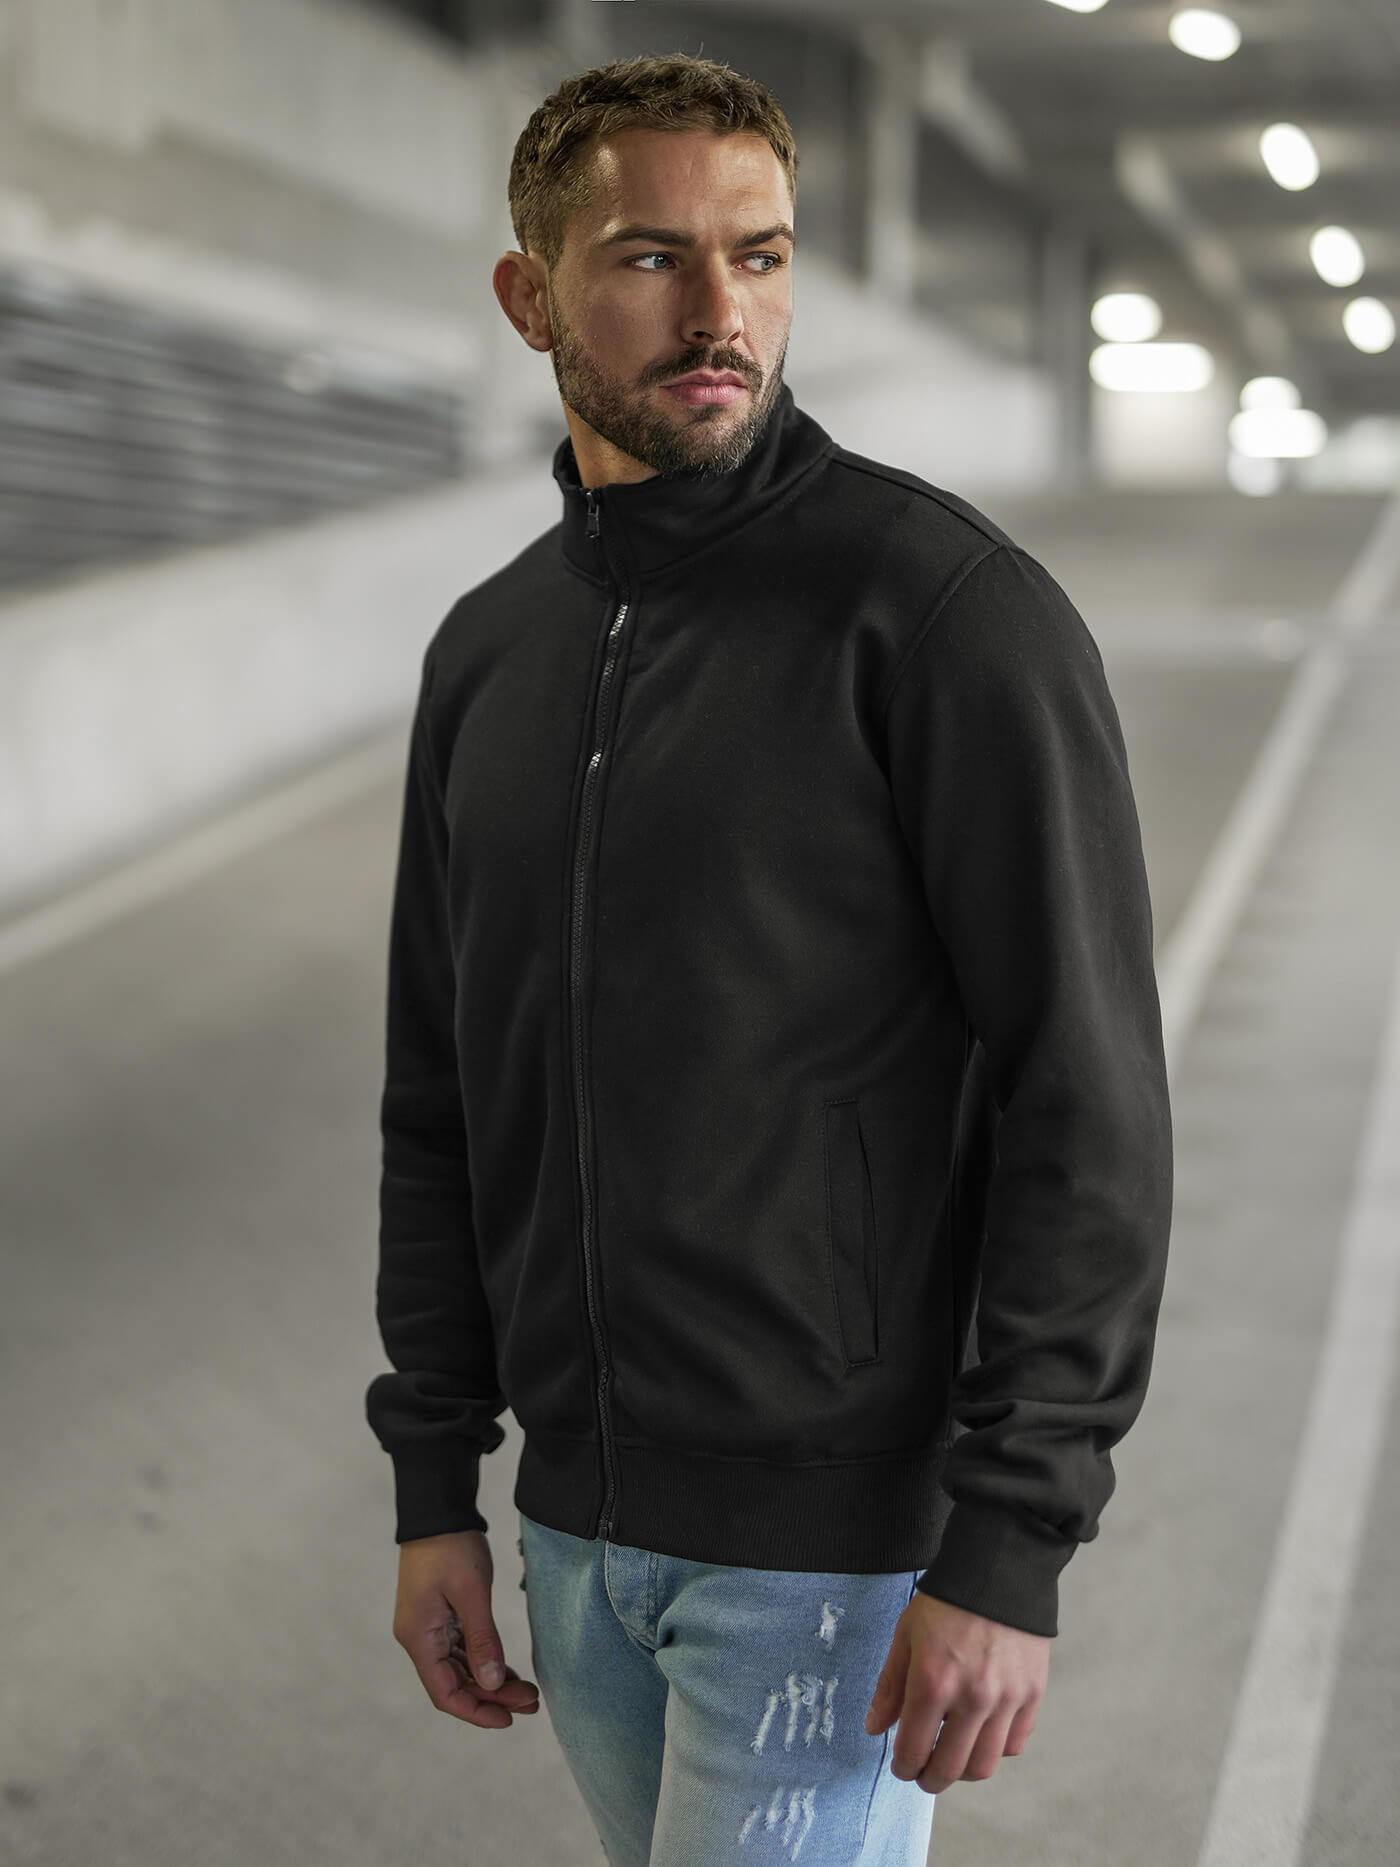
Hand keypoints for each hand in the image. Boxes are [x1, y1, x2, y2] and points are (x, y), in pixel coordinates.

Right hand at [392, 1528, 540, 1728]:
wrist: (438, 1511)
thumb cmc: (451, 1547)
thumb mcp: (471, 1592)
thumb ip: (482, 1639)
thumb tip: (491, 1684)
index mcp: (419, 1638)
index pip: (445, 1693)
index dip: (476, 1712)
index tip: (509, 1720)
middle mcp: (420, 1639)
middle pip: (455, 1684)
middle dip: (492, 1698)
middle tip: (532, 1703)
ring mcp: (429, 1629)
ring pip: (461, 1670)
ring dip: (491, 1683)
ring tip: (528, 1692)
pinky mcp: (440, 1618)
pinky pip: (463, 1652)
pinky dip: (485, 1663)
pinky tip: (509, 1672)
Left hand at [864, 1590, 1048, 1793]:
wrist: (999, 1569)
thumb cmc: (946, 1600)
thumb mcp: (906, 1635)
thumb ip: (890, 1687)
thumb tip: (875, 1730)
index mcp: (932, 1682)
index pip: (914, 1751)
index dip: (904, 1767)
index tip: (901, 1766)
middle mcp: (971, 1697)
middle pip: (950, 1769)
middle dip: (931, 1779)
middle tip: (924, 1773)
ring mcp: (1006, 1699)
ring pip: (984, 1765)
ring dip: (964, 1771)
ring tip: (953, 1757)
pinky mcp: (1032, 1694)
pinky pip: (1014, 1744)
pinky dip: (996, 1748)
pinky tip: (981, 1733)